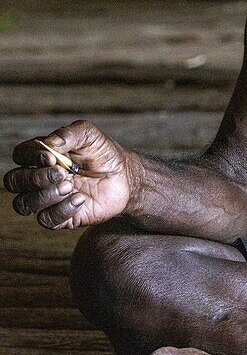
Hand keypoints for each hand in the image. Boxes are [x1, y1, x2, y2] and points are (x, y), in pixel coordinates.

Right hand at [5, 120, 137, 229]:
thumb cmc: (102, 153)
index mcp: (41, 156)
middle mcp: (38, 178)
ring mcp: (47, 199)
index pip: (20, 156)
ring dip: (45, 195)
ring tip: (70, 187)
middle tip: (62, 174)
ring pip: (23, 204)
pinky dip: (62, 210)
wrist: (124, 176)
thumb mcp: (89, 135)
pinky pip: (46, 220)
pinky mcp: (59, 217)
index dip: (30, 157)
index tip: (51, 158)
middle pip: (14, 181)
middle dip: (34, 178)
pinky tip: (80, 199)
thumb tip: (49, 145)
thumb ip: (68, 134)